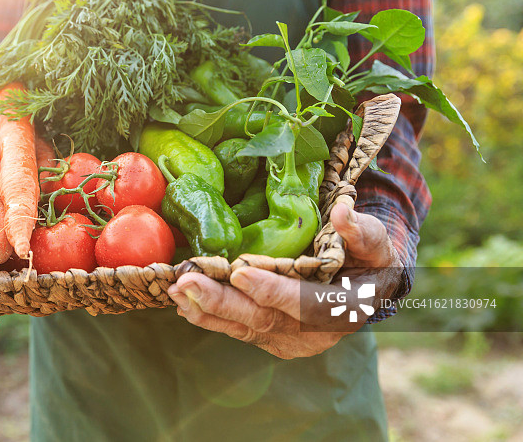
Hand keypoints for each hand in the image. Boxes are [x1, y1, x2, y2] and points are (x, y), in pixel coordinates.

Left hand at [167, 203, 403, 358]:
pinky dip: (208, 316)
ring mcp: (288, 340)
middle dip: (222, 302)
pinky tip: (183, 301)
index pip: (303, 305)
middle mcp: (313, 334)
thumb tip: (345, 211)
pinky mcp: (269, 337)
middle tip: (187, 282)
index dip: (271, 291)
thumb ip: (361, 231)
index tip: (240, 272)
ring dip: (206, 309)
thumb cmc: (370, 261)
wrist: (366, 291)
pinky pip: (235, 329)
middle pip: (263, 320)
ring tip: (176, 289)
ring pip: (243, 327)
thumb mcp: (375, 243)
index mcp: (342, 310)